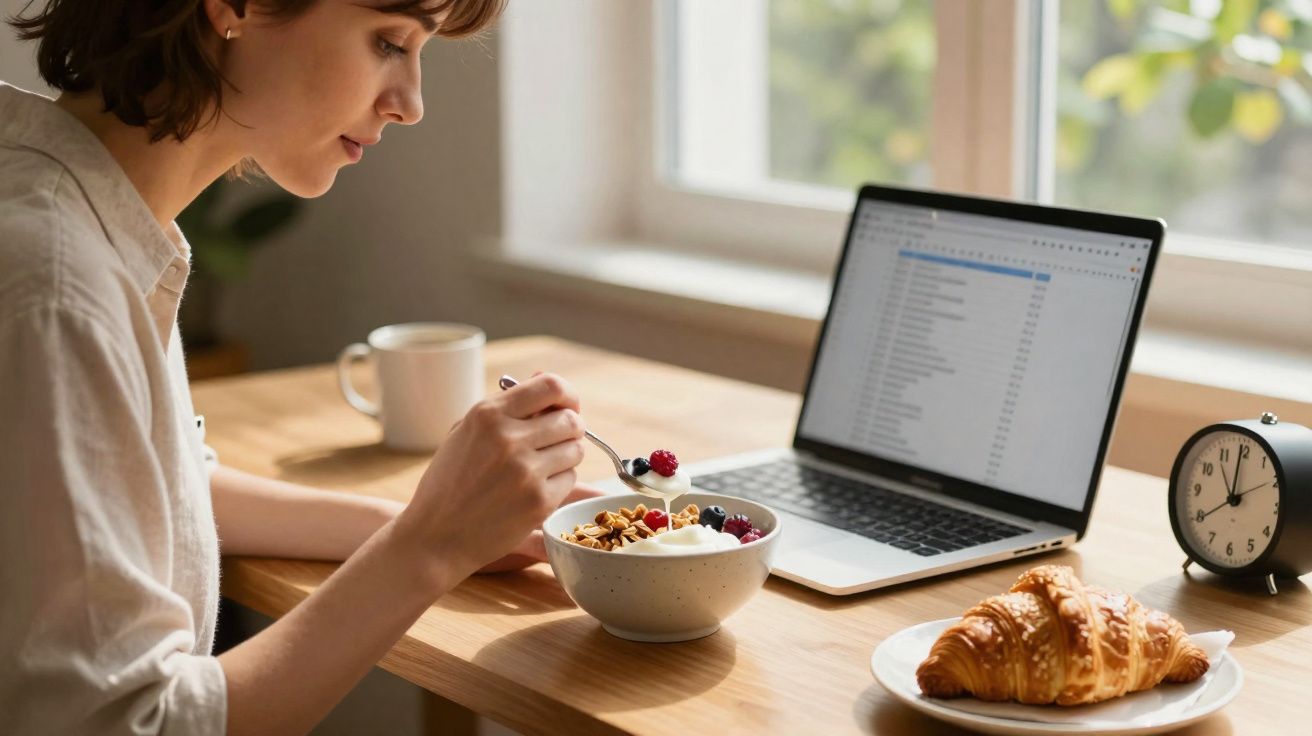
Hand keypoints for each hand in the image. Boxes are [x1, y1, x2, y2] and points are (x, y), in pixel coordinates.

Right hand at [393, 374, 587, 585]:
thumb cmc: (449, 482)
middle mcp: (508, 439)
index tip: (566, 407)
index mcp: (488, 415)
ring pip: (576, 450)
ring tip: (542, 467)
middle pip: (570, 420)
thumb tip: (542, 376)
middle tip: (557, 442)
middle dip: (570, 430)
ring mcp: (526, 471)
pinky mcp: (539, 501)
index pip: (551, 386)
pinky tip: (535, 489)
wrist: (435, 537)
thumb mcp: (464, 433)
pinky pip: (570, 479)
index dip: (567, 396)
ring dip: (566, 456)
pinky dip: (560, 483)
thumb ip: (504, 406)